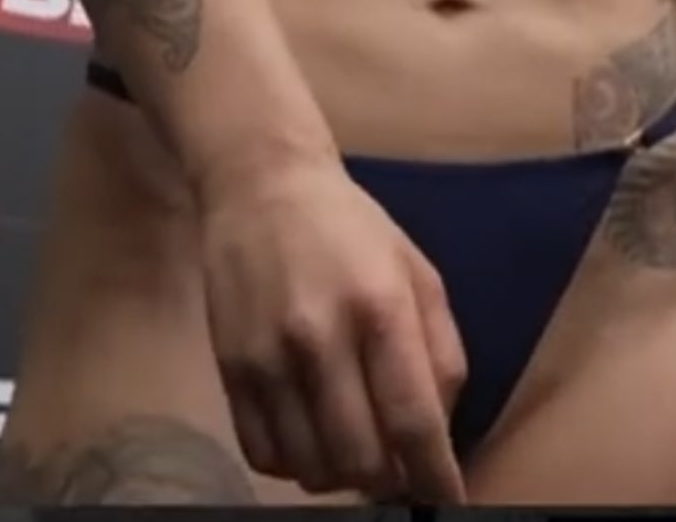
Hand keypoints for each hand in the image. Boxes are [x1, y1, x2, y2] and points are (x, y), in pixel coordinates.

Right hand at [201, 155, 466, 501]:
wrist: (262, 184)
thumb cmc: (352, 228)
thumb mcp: (416, 271)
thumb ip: (440, 351)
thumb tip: (440, 433)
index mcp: (380, 306)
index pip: (413, 420)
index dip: (434, 476)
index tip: (446, 501)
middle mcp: (321, 336)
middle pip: (360, 459)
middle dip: (388, 480)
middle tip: (397, 467)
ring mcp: (268, 357)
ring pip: (310, 469)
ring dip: (342, 476)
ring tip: (354, 447)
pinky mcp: (230, 369)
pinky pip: (263, 456)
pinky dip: (295, 465)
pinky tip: (311, 436)